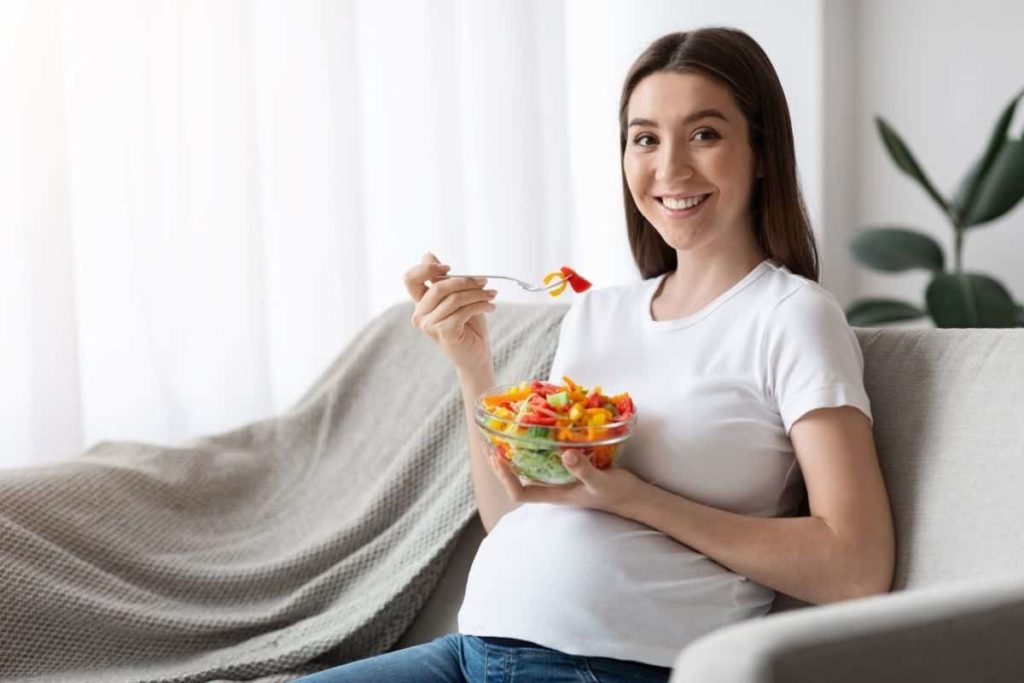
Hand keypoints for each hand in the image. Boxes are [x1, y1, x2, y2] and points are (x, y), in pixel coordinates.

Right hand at [404, 252, 496, 372]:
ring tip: (492, 296)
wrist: (476, 355)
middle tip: (485, 282)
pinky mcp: (443, 333)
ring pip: (455, 299)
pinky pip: (463, 311)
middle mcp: (420, 314)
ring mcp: (429, 325)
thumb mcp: (457, 297)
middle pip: (439, 287)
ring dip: (478, 294)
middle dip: (465, 281)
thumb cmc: (468, 325)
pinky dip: (481, 306)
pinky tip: (490, 307)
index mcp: (421, 303)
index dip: (426, 268)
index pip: (410, 278)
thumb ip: (444, 280)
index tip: (448, 267)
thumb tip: (428, 255)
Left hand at [489, 448, 649, 515]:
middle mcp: (553, 488)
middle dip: (501, 463)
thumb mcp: (601, 481)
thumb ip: (584, 469)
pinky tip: (535, 432)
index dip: (505, 477)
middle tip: (490, 441)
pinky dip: (535, 447)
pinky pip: (544, 460)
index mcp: (555, 495)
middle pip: (517, 480)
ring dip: (514, 454)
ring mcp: (560, 480)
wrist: (633, 497)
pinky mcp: (568, 469)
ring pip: (529, 469)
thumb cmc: (616, 493)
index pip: (520, 492)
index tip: (498, 457)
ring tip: (503, 435)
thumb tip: (565, 455)